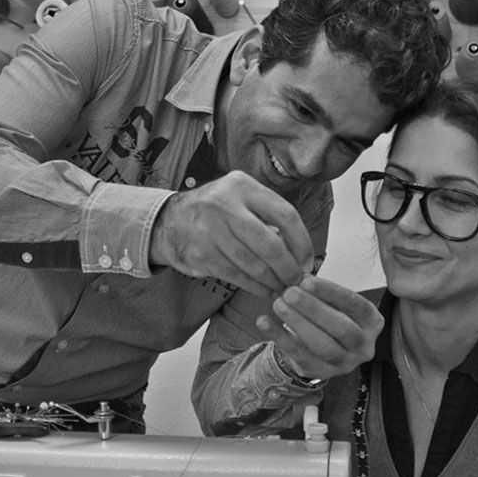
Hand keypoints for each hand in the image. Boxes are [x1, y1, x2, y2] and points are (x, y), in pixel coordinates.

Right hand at [149, 171, 313, 296]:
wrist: (168, 221)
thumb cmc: (216, 212)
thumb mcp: (240, 198)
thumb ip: (268, 215)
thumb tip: (302, 252)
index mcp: (242, 186)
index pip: (286, 215)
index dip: (302, 242)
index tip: (308, 261)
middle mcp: (225, 205)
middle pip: (271, 244)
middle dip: (289, 268)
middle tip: (298, 281)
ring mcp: (210, 230)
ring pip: (254, 264)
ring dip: (274, 281)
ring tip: (284, 288)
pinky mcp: (201, 254)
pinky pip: (237, 276)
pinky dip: (256, 287)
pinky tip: (266, 290)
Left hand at [255, 276, 384, 380]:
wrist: (326, 349)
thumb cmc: (332, 316)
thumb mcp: (334, 303)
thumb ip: (322, 292)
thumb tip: (300, 279)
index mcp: (372, 322)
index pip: (354, 304)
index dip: (330, 292)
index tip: (306, 281)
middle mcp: (364, 345)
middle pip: (340, 327)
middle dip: (313, 309)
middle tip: (289, 292)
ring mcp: (345, 363)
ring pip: (321, 345)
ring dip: (297, 323)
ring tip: (278, 304)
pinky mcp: (323, 373)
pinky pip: (300, 356)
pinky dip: (280, 337)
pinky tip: (264, 321)